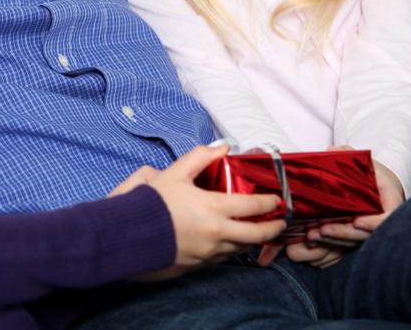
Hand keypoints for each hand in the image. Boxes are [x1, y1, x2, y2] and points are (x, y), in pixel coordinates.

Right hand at [112, 144, 285, 276]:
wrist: (131, 235)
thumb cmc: (153, 202)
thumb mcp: (175, 173)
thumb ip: (200, 157)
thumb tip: (222, 147)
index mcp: (214, 208)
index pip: (253, 206)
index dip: (268, 203)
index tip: (276, 200)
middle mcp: (218, 232)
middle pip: (257, 234)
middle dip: (273, 228)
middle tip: (280, 223)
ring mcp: (210, 251)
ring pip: (243, 248)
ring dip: (255, 240)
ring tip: (259, 233)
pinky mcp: (201, 263)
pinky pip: (225, 257)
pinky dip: (235, 249)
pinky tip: (233, 243)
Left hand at [276, 153, 402, 267]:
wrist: (377, 187)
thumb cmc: (372, 174)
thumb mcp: (365, 162)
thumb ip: (349, 155)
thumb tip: (334, 151)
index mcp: (390, 202)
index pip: (387, 218)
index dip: (373, 223)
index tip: (357, 221)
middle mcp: (380, 221)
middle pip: (366, 235)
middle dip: (344, 234)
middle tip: (322, 230)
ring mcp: (368, 232)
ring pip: (353, 243)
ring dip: (333, 242)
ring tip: (311, 236)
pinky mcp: (355, 238)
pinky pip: (344, 248)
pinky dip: (329, 248)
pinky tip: (311, 244)